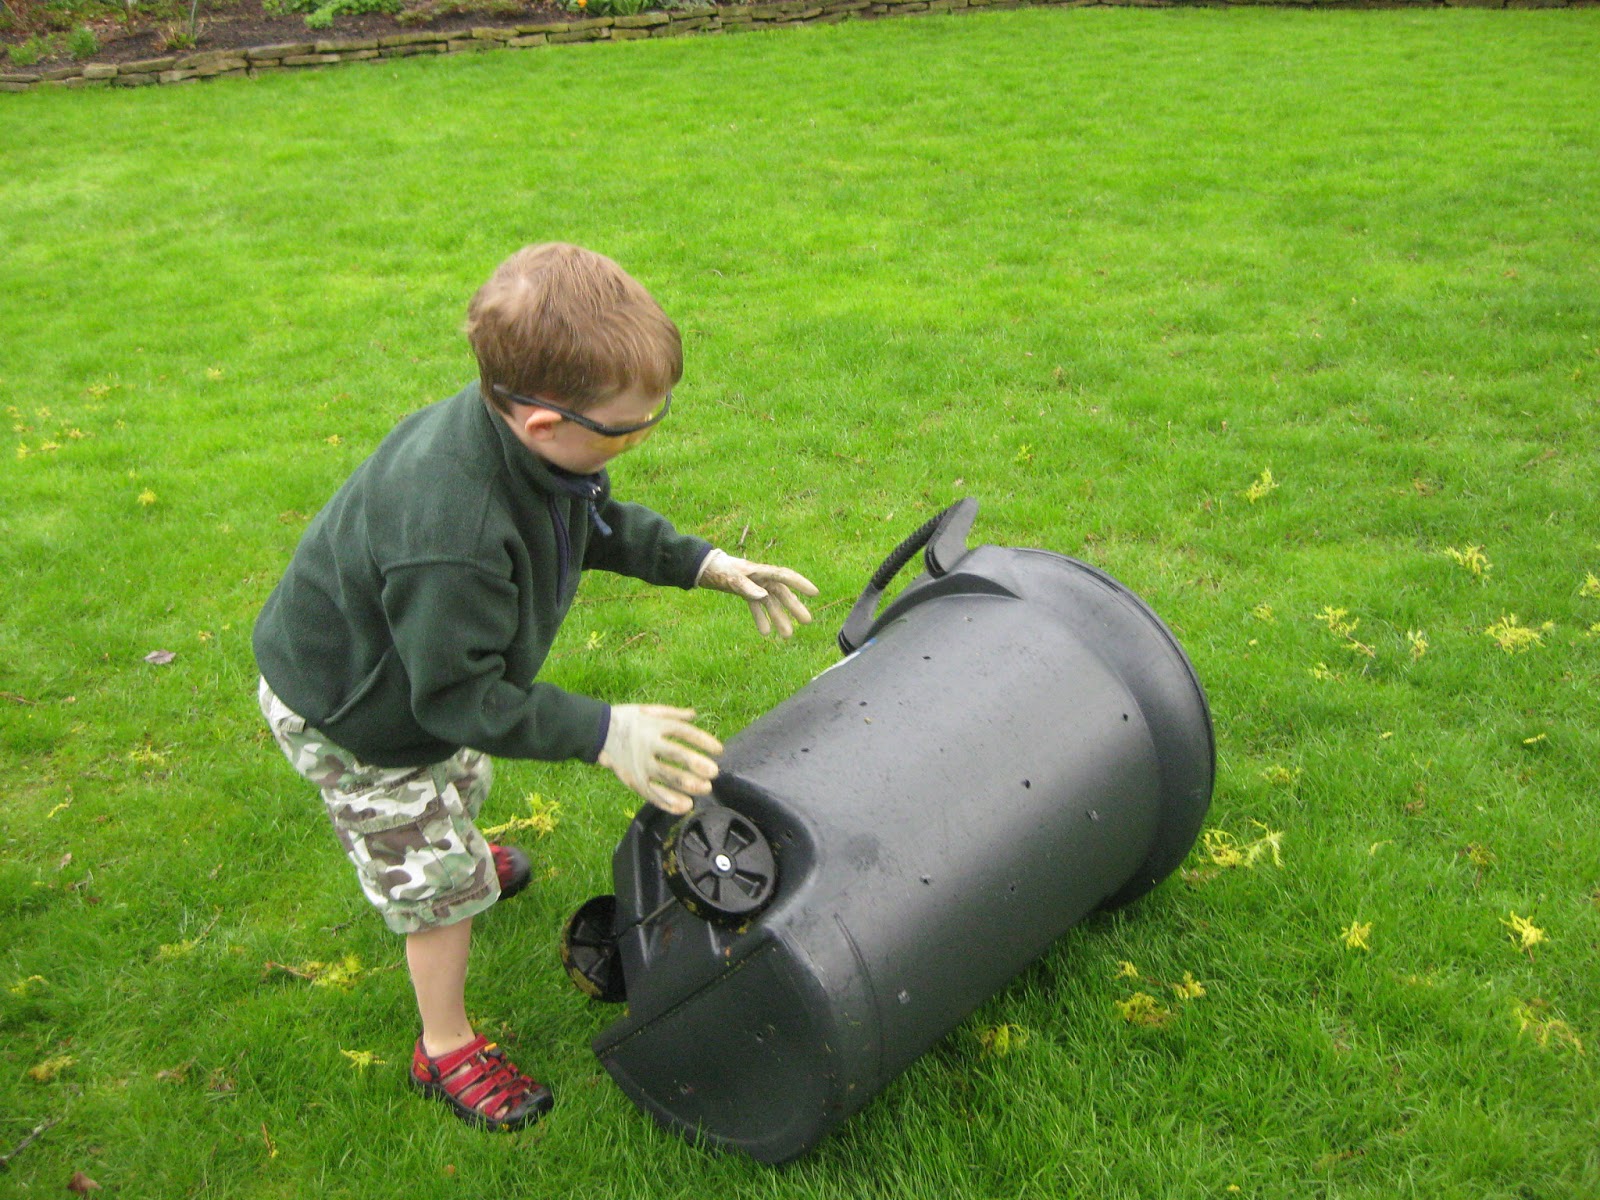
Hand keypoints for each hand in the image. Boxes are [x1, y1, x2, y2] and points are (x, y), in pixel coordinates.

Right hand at [598, 704, 722, 814]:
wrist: (597, 732)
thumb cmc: (628, 720)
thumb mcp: (649, 710)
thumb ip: (673, 713)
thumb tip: (695, 715)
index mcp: (655, 725)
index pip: (682, 731)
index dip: (702, 740)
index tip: (719, 750)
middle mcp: (648, 744)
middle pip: (674, 754)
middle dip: (694, 763)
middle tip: (713, 772)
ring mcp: (640, 763)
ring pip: (664, 776)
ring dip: (685, 784)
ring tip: (704, 789)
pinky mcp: (634, 779)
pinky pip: (652, 793)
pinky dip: (668, 802)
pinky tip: (684, 806)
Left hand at [696, 549, 819, 637]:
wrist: (705, 568)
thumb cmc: (720, 570)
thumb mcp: (732, 579)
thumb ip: (747, 587)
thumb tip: (764, 596)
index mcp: (762, 571)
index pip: (785, 576)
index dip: (801, 584)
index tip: (815, 593)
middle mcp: (762, 578)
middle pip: (782, 594)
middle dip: (794, 608)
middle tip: (807, 622)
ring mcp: (756, 586)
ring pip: (772, 603)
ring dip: (779, 618)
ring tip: (787, 636)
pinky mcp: (747, 592)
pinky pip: (758, 607)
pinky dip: (761, 619)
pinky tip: (766, 633)